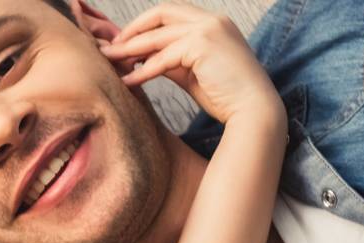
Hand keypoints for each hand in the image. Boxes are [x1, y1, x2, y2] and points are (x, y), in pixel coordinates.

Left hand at [99, 3, 281, 126]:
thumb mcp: (192, 71)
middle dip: (133, 29)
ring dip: (130, 49)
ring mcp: (208, 29)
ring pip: (158, 36)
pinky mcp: (202, 45)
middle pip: (161, 12)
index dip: (145, 24)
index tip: (125, 41)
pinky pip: (162, 57)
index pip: (171, 11)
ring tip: (111, 61)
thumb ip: (170, 60)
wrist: (253, 110)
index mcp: (213, 22)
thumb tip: (141, 59)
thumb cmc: (225, 95)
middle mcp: (212, 20)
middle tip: (111, 47)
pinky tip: (129, 81)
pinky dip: (143, 70)